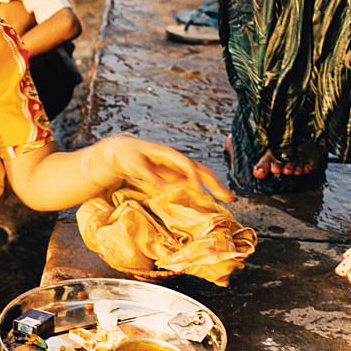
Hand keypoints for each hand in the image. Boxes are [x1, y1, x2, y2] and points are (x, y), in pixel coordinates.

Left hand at [103, 135, 232, 201]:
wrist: (122, 151)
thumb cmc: (127, 155)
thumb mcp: (135, 165)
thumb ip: (149, 175)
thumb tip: (165, 187)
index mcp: (167, 154)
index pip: (186, 164)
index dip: (193, 176)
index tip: (199, 191)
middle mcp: (176, 160)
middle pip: (200, 169)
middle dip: (214, 182)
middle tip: (228, 196)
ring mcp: (176, 167)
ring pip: (199, 176)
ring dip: (213, 186)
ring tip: (228, 198)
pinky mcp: (173, 175)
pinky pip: (191, 182)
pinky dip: (202, 190)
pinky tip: (211, 199)